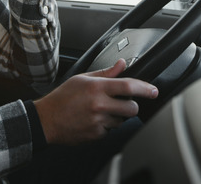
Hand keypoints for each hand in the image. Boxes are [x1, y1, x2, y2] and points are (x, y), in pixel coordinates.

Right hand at [33, 59, 158, 144]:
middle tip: (122, 102)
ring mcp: (98, 122)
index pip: (128, 86)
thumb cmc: (62, 97)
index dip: (145, 88)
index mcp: (96, 88)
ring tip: (101, 111)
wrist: (47, 120)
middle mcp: (99, 105)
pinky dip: (106, 126)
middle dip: (131, 105)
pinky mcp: (96, 135)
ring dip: (117, 116)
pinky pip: (111, 131)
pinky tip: (94, 120)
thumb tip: (122, 64)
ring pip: (122, 121)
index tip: (153, 91)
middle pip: (131, 108)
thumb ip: (105, 73)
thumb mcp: (82, 79)